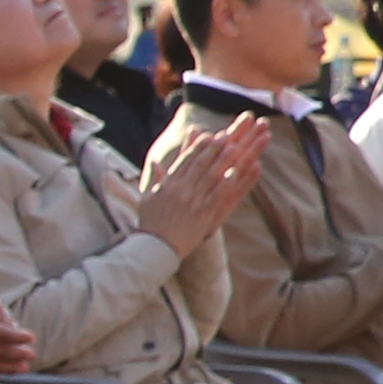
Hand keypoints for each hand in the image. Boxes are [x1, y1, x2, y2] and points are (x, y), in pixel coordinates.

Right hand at [134, 117, 272, 249]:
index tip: (208, 135)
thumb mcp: (147, 198)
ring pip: (209, 176)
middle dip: (213, 149)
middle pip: (199, 165)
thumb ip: (154, 178)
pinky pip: (216, 195)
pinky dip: (225, 183)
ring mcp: (192, 201)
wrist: (155, 247)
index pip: (184, 161)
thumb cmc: (151, 223)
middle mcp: (180, 190)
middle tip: (226, 136)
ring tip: (234, 147)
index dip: (197, 147)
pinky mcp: (202, 213)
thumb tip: (154, 161)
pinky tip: (235, 173)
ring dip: (222, 161)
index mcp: (167, 185)